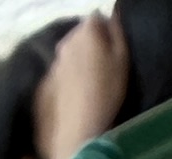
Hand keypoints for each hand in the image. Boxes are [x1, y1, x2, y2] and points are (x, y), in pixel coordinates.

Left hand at [35, 10, 129, 158]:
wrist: (79, 129)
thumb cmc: (107, 92)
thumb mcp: (122, 58)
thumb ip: (117, 32)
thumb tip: (111, 17)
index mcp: (86, 31)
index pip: (97, 18)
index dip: (107, 32)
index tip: (114, 50)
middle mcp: (66, 42)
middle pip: (82, 33)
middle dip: (93, 42)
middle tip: (105, 66)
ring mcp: (55, 61)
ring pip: (72, 52)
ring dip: (82, 59)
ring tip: (93, 81)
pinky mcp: (49, 80)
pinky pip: (64, 70)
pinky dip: (72, 75)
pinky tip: (80, 92)